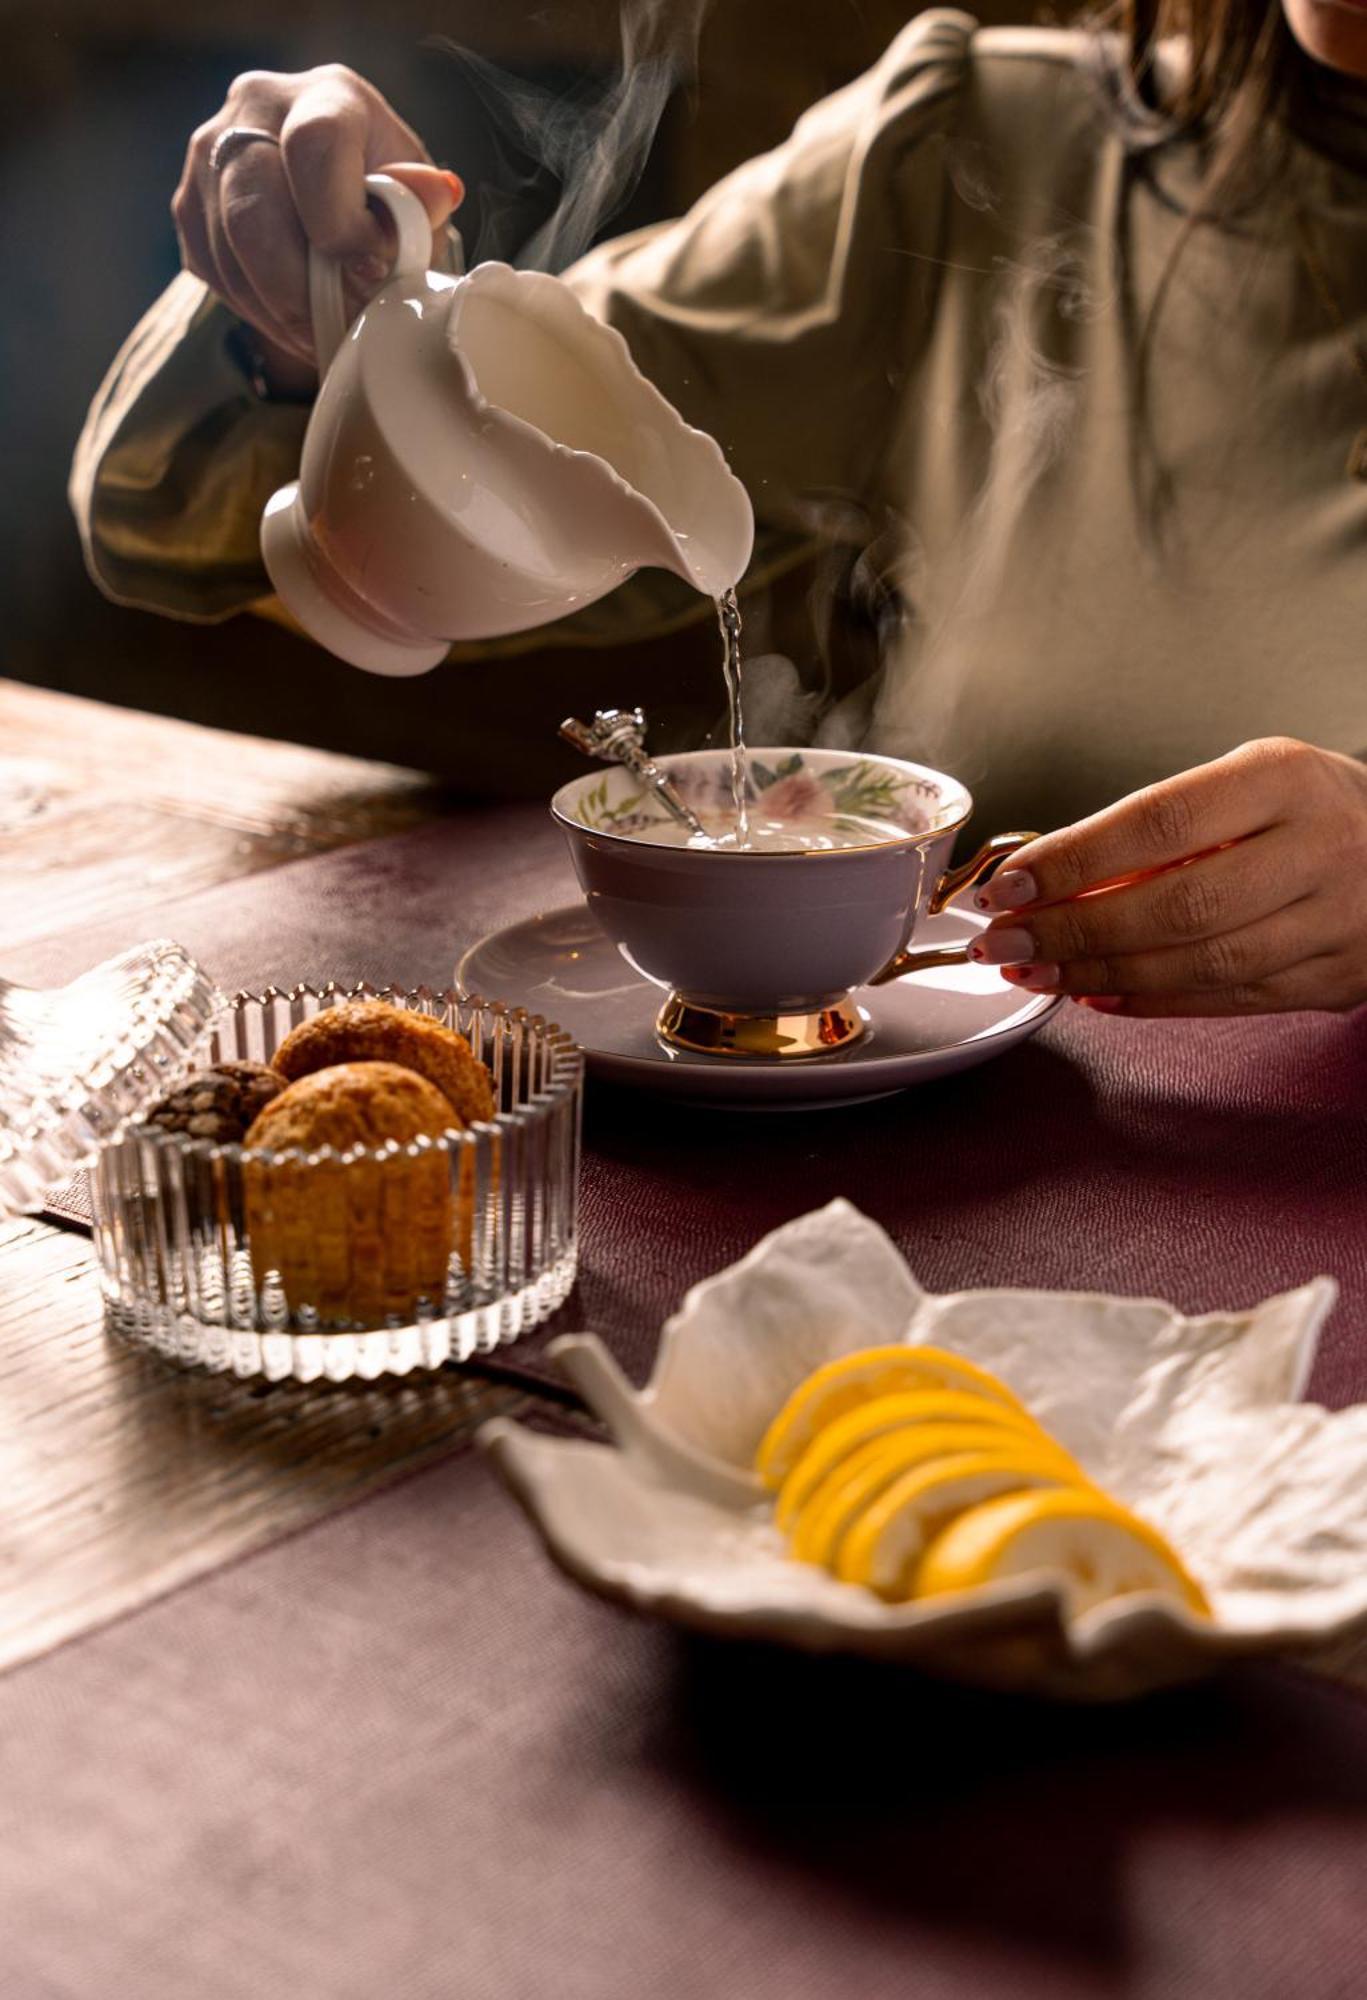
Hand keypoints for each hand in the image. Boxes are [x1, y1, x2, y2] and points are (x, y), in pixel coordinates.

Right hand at [172, 65, 463, 381]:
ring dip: (279, 313)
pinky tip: (295, 326)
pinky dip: (257, 312)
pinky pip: (213, 272)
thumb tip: (436, 195)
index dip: (340, 224)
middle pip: (253, 210)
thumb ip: (421, 201)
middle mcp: (254, 110)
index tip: (371, 271)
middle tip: (340, 330)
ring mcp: (210, 154)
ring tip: (324, 338)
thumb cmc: (381, 190)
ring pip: (228, 252)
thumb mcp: (416, 192)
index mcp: (324, 96)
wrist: (330, 183)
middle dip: (300, 290)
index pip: (312, 150)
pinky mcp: (189, 203)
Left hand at [970, 738, 1366, 1015]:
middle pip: (1176, 904)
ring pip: (1199, 963)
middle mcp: (1317, 848)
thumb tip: (1050, 874)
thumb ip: (1160, 827)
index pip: (1159, 821)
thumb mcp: (1247, 784)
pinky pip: (1226, 999)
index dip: (1077, 858)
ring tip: (1037, 972)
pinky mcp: (1334, 977)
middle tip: (1006, 941)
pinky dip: (1150, 1003)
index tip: (1014, 882)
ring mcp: (1334, 920)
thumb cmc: (1310, 811)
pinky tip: (1097, 995)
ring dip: (1101, 974)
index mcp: (1284, 779)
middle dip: (1073, 930)